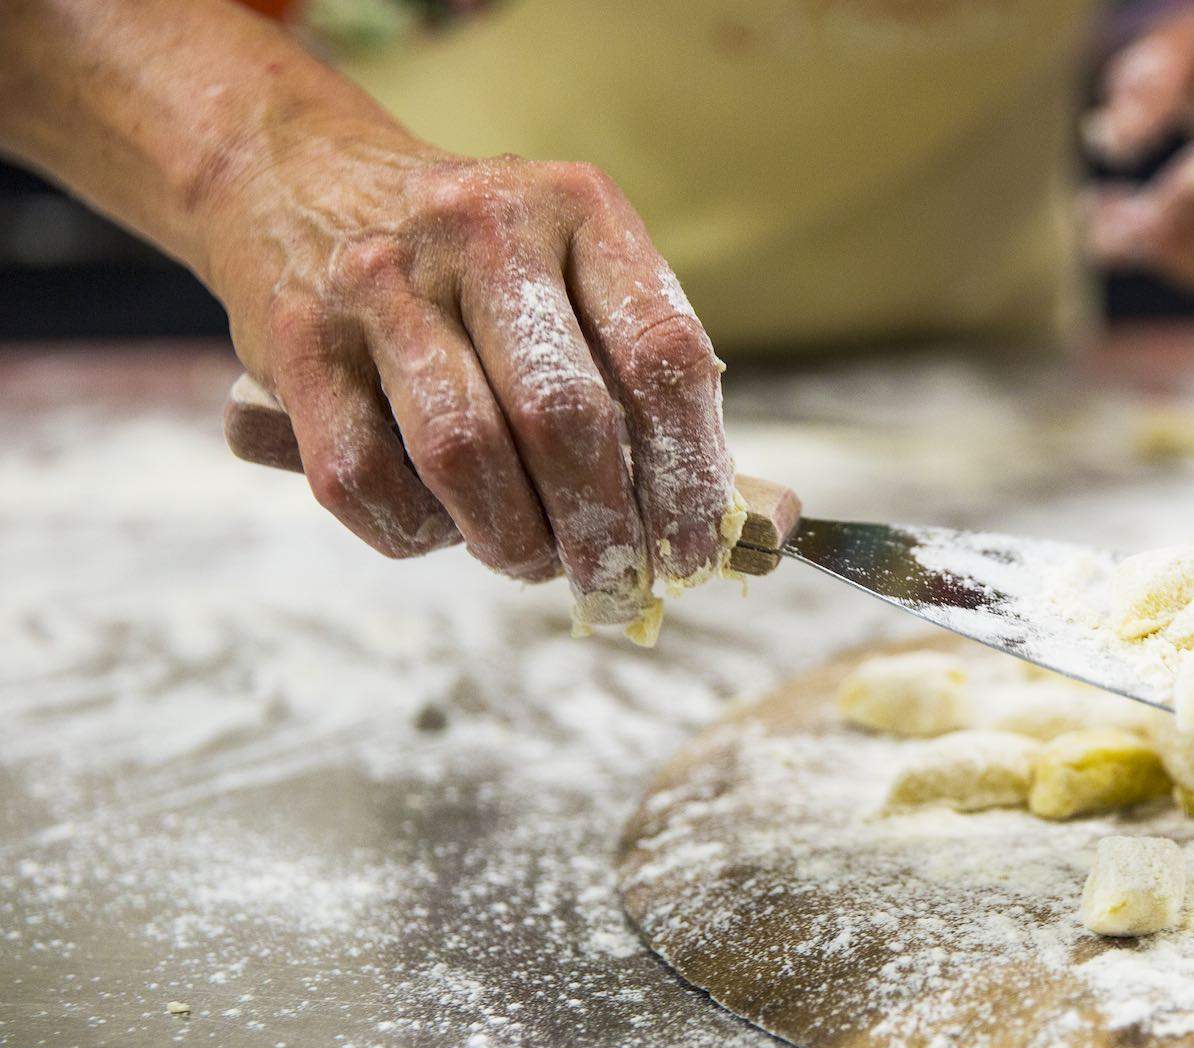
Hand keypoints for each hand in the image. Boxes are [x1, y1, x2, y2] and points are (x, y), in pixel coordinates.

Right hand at [203, 129, 733, 621]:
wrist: (300, 180)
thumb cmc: (483, 272)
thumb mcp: (580, 282)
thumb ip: (657, 393)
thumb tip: (764, 531)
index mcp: (581, 208)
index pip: (664, 358)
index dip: (692, 477)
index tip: (695, 555)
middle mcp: (482, 228)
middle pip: (567, 417)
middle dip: (604, 531)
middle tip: (620, 588)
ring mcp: (381, 280)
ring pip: (464, 453)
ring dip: (514, 542)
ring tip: (536, 565)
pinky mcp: (297, 342)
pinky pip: (363, 478)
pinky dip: (415, 532)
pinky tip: (445, 527)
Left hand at [1084, 2, 1193, 294]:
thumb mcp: (1183, 41)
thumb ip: (1150, 85)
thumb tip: (1110, 146)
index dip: (1181, 195)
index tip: (1103, 204)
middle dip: (1168, 236)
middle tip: (1095, 229)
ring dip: (1168, 256)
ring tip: (1107, 228)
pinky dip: (1184, 264)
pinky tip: (1143, 237)